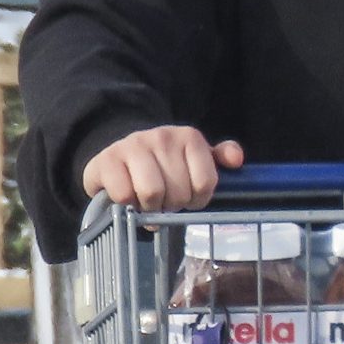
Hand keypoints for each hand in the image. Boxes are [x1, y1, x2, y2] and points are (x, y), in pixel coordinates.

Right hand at [81, 125, 245, 210]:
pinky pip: (124, 195)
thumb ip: (219, 158)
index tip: (188, 199)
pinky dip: (126, 204)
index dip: (197, 200)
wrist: (119, 154)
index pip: (205, 183)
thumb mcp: (195, 159)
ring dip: (150, 207)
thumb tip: (236, 160)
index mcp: (189, 137)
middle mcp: (162, 136)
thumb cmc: (163, 164)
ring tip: (148, 201)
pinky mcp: (107, 159)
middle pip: (178, 192)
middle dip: (172, 205)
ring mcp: (133, 145)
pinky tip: (127, 197)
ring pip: (152, 193)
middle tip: (165, 201)